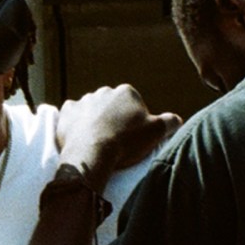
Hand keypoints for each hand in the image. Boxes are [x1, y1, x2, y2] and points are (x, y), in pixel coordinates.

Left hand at [54, 85, 181, 186]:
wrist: (93, 153)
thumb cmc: (127, 142)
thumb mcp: (156, 132)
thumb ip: (170, 122)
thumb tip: (177, 120)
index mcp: (126, 92)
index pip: (134, 104)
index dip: (135, 121)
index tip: (134, 137)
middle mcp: (104, 91)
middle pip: (112, 106)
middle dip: (114, 119)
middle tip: (117, 141)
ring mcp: (83, 100)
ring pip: (92, 110)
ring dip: (95, 122)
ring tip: (99, 142)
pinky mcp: (67, 112)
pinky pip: (72, 116)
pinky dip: (76, 124)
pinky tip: (81, 137)